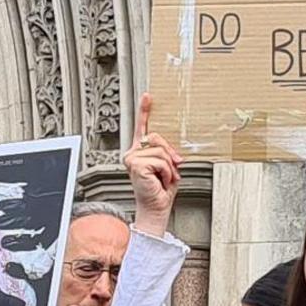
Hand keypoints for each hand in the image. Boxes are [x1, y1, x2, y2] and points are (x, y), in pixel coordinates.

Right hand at [124, 95, 180, 237]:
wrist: (155, 208)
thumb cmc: (160, 190)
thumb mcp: (168, 167)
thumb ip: (167, 154)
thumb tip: (173, 153)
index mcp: (140, 152)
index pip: (142, 128)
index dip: (144, 111)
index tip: (147, 97)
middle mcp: (133, 153)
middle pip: (157, 137)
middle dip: (170, 153)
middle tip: (173, 169)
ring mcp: (132, 158)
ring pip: (161, 151)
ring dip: (169, 167)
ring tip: (163, 179)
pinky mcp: (135, 164)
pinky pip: (160, 161)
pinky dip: (166, 172)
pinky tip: (160, 181)